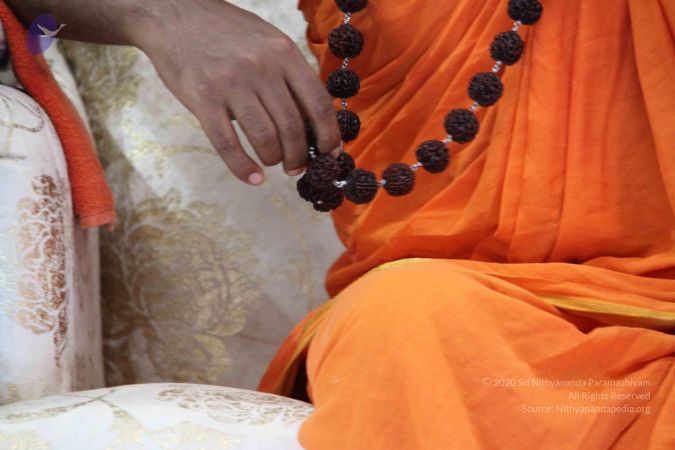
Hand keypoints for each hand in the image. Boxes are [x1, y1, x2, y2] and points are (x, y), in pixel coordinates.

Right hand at [136, 0, 339, 184]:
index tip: (330, 153)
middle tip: (296, 167)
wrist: (175, 13)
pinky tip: (253, 178)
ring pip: (264, 138)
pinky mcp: (203, 98)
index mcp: (284, 52)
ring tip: (272, 163)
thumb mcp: (268, 40)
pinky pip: (228, 145)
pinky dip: (243, 168)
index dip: (328, 134)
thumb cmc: (226, 32)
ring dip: (273, 160)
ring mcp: (231, 83)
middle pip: (292, 126)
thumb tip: (312, 120)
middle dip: (298, 156)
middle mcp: (261, 67)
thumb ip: (290, 74)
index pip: (317, 102)